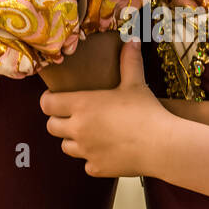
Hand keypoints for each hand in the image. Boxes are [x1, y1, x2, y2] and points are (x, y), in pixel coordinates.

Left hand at [40, 37, 168, 177]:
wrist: (161, 145)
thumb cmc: (147, 112)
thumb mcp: (135, 83)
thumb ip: (129, 61)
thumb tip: (131, 40)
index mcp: (82, 105)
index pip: (47, 104)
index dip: (49, 101)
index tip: (56, 99)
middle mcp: (78, 128)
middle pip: (51, 126)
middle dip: (59, 121)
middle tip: (74, 116)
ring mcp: (86, 151)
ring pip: (65, 147)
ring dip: (73, 140)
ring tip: (90, 134)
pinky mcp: (96, 168)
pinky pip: (86, 164)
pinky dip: (92, 159)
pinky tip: (107, 152)